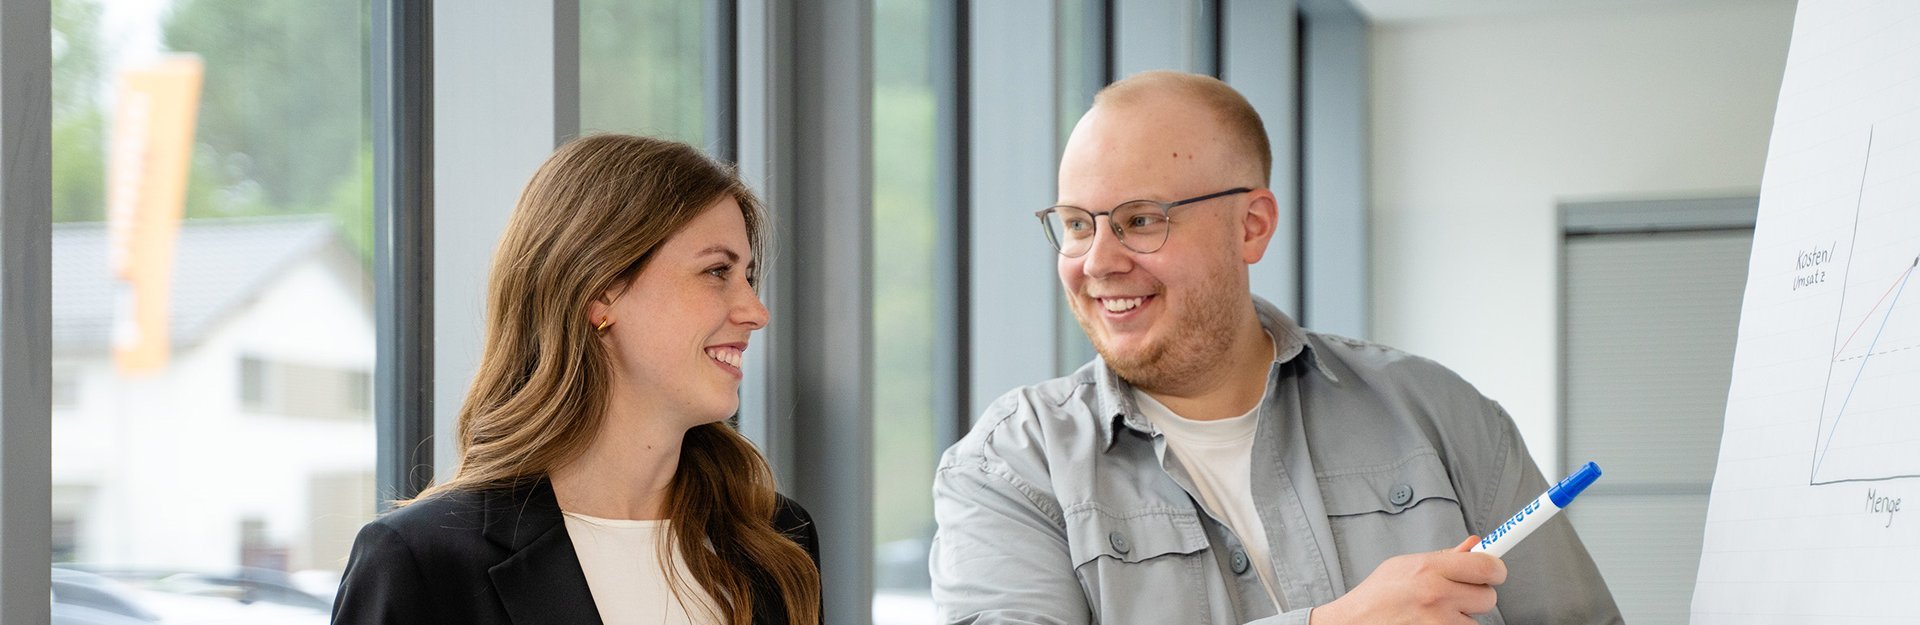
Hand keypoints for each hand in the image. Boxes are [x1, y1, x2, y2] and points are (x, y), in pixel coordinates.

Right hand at [1308, 536, 1506, 624]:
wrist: (1354, 623)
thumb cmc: (1378, 594)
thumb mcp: (1406, 565)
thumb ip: (1444, 557)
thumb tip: (1475, 546)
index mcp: (1430, 569)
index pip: (1487, 566)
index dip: (1496, 569)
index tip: (1496, 570)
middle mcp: (1437, 595)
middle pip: (1488, 596)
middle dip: (1478, 594)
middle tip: (1460, 593)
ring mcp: (1439, 622)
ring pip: (1476, 620)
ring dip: (1463, 616)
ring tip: (1436, 612)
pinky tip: (1433, 622)